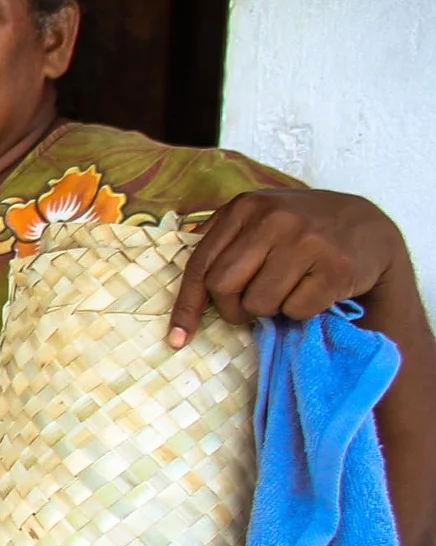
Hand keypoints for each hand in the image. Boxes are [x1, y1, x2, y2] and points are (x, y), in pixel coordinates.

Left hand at [170, 189, 408, 345]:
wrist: (368, 227)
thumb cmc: (302, 229)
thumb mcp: (260, 217)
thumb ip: (222, 238)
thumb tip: (183, 279)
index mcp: (246, 207)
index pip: (200, 264)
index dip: (186, 305)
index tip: (177, 337)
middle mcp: (274, 220)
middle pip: (223, 287)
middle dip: (232, 309)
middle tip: (249, 308)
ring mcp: (307, 242)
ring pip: (259, 303)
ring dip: (269, 310)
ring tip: (286, 291)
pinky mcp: (336, 268)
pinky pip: (296, 310)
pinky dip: (299, 312)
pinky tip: (312, 291)